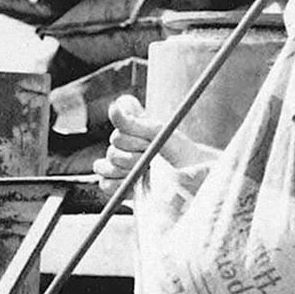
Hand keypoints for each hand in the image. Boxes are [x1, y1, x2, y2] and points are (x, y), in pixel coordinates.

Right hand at [93, 96, 207, 192]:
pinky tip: (135, 183)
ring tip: (146, 171)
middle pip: (113, 144)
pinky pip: (104, 184)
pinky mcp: (117, 186)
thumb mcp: (158, 134)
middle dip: (135, 151)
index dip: (131, 129)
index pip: (119, 118)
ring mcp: (118, 165)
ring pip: (104, 165)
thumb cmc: (179, 155)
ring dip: (126, 169)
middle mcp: (124, 144)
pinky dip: (118, 185)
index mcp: (135, 126)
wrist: (190, 183)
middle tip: (153, 156)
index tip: (148, 137)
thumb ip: (132, 123)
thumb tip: (113, 107)